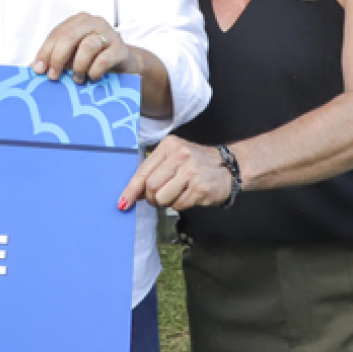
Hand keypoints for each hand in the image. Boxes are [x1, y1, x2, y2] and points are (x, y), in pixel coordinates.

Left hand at [32, 13, 138, 83]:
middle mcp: (94, 22)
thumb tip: (34, 67)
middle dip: (58, 57)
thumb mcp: (72, 56)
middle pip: (70, 36)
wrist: (124, 64)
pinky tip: (92, 77)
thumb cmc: (93, 58)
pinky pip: (104, 59)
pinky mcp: (121, 49)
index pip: (57, 33)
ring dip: (78, 65)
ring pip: (88, 46)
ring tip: (77, 78)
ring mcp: (109, 34)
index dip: (45, 51)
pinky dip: (94, 71)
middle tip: (53, 76)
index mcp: (78, 21)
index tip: (38, 69)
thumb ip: (54, 58)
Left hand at [118, 136, 233, 210]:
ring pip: (162, 198)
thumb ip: (154, 171)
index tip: (123, 203)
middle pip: (151, 186)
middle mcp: (180, 156)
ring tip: (173, 195)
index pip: (143, 171)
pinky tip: (187, 196)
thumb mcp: (173, 157)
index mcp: (169, 146)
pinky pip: (178, 205)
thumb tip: (134, 192)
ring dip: (164, 202)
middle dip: (150, 198)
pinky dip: (178, 205)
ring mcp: (191, 173)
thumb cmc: (196, 163)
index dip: (131, 189)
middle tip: (156, 198)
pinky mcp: (200, 189)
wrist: (229, 166)